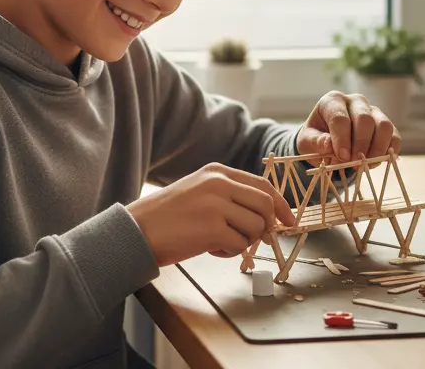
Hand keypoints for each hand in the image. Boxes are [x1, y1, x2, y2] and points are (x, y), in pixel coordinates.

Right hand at [127, 163, 295, 266]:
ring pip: (255, 227)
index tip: (287, 221)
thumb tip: (266, 215)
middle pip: (265, 205)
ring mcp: (216, 204)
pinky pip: (239, 245)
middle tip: (257, 240)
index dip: (280, 205)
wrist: (136, 230)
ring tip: (219, 242)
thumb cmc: (166, 216)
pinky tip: (209, 249)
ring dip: (243, 241)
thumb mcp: (199, 191)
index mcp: (217, 171)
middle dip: (266, 227)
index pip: (262, 185)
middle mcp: (219, 183)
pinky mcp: (212, 228)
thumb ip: (229, 195)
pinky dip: (229, 252)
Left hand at [295, 91, 400, 163]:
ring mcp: (373, 111)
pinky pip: (394, 136)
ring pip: (383, 125)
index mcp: (332, 101)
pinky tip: (376, 163)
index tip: (342, 156)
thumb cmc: (316, 139)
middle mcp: (355, 101)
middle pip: (364, 119)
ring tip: (365, 165)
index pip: (340, 117)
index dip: (342, 139)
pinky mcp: (385, 125)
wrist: (327, 141)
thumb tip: (329, 145)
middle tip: (354, 163)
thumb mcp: (307, 142)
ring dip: (377, 148)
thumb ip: (316, 143)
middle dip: (360, 144)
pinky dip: (389, 151)